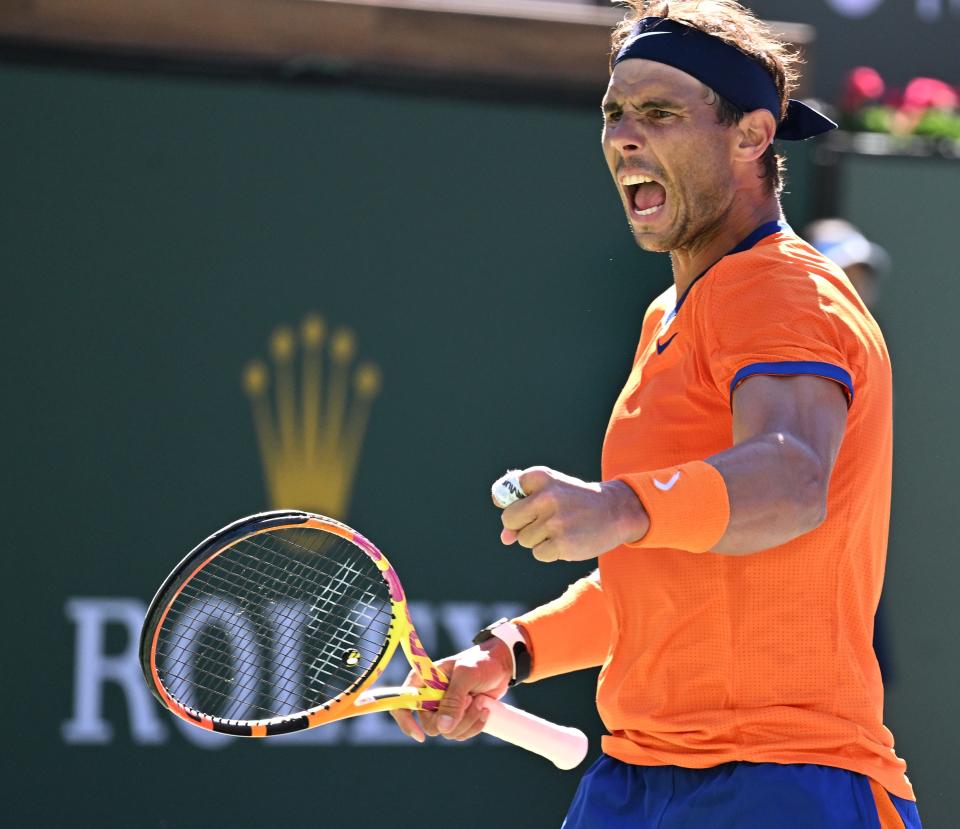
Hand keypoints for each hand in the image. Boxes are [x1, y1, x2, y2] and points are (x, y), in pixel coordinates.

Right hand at [389, 639, 512, 742]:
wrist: (501, 666)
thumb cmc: (480, 662)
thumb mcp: (466, 675)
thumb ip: (453, 700)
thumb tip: (443, 728)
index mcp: (423, 680)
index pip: (401, 702)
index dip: (405, 721)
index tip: (420, 736)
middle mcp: (429, 696)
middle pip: (430, 725)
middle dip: (454, 719)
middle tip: (471, 701)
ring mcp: (444, 709)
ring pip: (448, 732)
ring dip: (468, 721)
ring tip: (480, 702)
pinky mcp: (458, 718)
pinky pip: (460, 734)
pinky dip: (474, 725)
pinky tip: (484, 710)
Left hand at [497, 466, 648, 561]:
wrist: (615, 511)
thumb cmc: (576, 502)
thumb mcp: (550, 492)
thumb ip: (522, 508)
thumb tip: (505, 538)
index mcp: (540, 477)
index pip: (503, 493)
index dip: (514, 503)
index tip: (531, 503)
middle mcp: (546, 496)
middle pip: (509, 519)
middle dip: (521, 524)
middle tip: (544, 520)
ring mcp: (554, 521)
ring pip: (523, 539)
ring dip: (538, 539)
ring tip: (562, 528)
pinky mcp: (562, 543)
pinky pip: (538, 553)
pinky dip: (549, 552)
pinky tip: (566, 540)